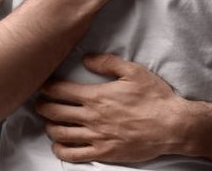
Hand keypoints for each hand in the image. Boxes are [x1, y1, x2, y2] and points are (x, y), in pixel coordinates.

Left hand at [36, 54, 191, 162]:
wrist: (172, 126)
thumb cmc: (155, 97)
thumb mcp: (133, 71)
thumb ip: (107, 63)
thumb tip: (86, 58)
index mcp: (96, 96)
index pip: (60, 90)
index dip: (47, 87)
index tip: (44, 86)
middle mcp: (91, 117)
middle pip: (54, 112)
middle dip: (42, 106)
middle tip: (39, 103)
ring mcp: (96, 137)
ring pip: (60, 133)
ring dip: (49, 126)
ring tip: (49, 121)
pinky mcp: (103, 153)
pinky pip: (73, 154)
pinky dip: (60, 150)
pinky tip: (59, 145)